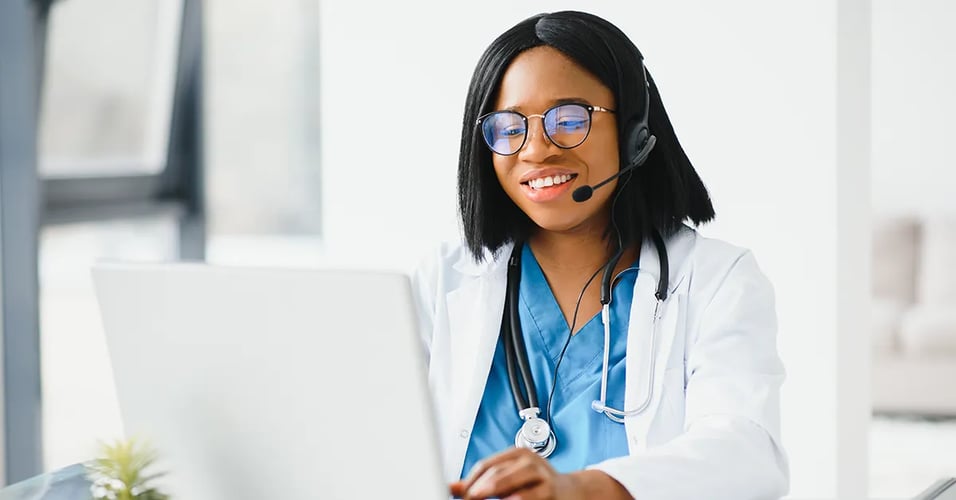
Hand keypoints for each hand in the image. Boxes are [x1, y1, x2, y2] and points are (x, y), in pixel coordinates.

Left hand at [449, 448, 582, 499]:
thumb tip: (453, 487)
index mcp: (517, 454)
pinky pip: (526, 498)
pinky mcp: (550, 492)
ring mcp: (541, 476)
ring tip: (478, 497)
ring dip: (493, 493)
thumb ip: (482, 482)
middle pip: (496, 475)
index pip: (486, 465)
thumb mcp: (511, 478)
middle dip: (478, 490)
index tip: (460, 493)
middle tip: (468, 499)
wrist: (572, 492)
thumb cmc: (537, 486)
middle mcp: (530, 461)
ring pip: (510, 486)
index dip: (470, 481)